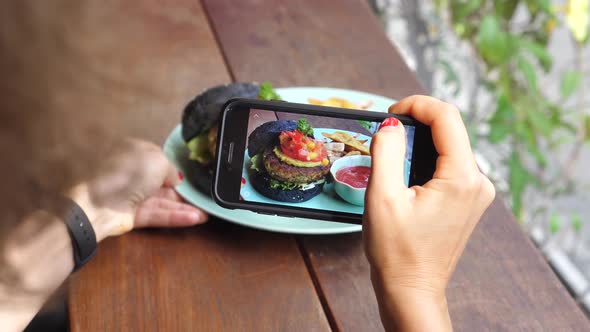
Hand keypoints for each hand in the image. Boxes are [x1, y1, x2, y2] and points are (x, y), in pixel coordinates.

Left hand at [66, 139, 207, 240]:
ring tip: (205, 212)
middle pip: (161, 181)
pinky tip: (195, 218)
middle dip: (182, 190)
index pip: (158, 158)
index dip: (174, 167)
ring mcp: (129, 195)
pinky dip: (174, 216)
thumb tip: (176, 179)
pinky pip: (155, 214)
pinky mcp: (129, 215)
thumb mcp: (158, 161)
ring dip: (183, 206)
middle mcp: (130, 172)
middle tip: (202, 196)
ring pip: (161, 200)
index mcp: (132, 151)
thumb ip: (172, 169)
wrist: (96, 203)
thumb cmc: (126, 173)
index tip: (191, 176)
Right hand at [363, 96, 494, 330]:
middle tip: (387, 134)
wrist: (411, 289)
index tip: (391, 113)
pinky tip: (407, 176)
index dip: (417, 104)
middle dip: (417, 123)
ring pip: (450, 147)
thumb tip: (390, 125)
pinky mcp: (469, 200)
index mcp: (462, 178)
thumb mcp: (382, 197)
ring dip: (421, 142)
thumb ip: (386, 152)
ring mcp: (477, 193)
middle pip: (450, 130)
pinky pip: (451, 165)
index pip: (447, 117)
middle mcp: (478, 182)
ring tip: (393, 156)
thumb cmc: (396, 252)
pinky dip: (428, 160)